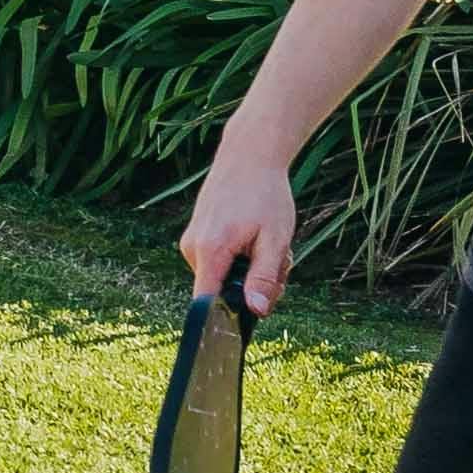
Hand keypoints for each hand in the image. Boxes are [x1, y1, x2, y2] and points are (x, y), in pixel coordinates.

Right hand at [174, 147, 296, 316]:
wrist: (248, 155)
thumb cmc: (265, 195)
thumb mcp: (275, 239)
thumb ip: (264, 277)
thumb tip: (257, 311)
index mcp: (210, 251)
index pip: (206, 303)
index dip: (226, 318)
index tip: (251, 315)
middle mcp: (192, 249)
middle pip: (222, 291)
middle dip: (254, 286)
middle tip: (280, 262)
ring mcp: (191, 241)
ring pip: (223, 276)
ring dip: (250, 270)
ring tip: (267, 242)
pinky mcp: (196, 236)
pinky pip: (218, 262)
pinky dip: (239, 258)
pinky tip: (253, 236)